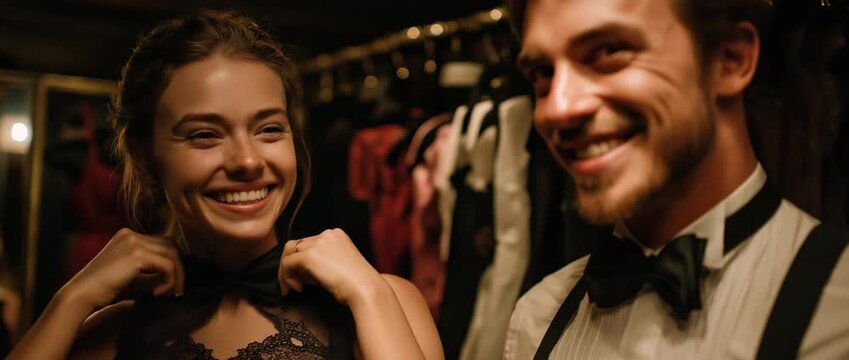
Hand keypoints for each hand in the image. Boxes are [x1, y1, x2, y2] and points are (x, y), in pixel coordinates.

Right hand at [60, 228, 184, 310]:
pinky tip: (157, 294)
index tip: (171, 285)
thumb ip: (152, 274)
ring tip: (170, 293)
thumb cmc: (103, 290)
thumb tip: (173, 278)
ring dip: (176, 275)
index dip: (171, 263)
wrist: (81, 294)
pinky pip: (167, 265)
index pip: (161, 243)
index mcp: (128, 236)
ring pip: (172, 253)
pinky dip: (169, 280)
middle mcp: (131, 234)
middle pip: (170, 245)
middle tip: (176, 290)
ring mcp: (134, 242)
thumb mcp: (133, 278)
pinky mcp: (137, 254)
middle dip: (178, 267)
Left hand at [278, 228, 385, 304]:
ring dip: (287, 270)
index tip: (306, 280)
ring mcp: (318, 243)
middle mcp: (326, 234)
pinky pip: (287, 263)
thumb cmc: (357, 284)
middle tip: (295, 284)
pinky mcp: (309, 255)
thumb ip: (319, 264)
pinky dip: (286, 277)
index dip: (304, 262)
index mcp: (336, 235)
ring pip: (289, 251)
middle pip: (298, 245)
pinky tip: (297, 289)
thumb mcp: (337, 267)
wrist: (365, 289)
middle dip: (293, 265)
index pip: (310, 243)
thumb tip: (298, 272)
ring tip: (293, 287)